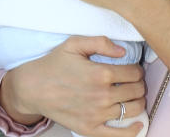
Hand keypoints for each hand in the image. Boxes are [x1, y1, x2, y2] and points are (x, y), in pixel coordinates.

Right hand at [0, 35, 144, 136]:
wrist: (31, 88)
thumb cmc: (53, 64)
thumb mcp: (75, 44)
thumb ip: (101, 42)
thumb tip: (123, 51)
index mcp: (101, 73)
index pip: (136, 73)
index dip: (137, 70)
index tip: (133, 70)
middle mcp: (101, 95)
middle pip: (137, 91)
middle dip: (138, 84)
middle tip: (132, 82)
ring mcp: (96, 114)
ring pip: (132, 109)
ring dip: (138, 102)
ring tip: (133, 97)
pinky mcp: (88, 128)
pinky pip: (117, 134)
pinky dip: (131, 130)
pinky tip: (138, 124)